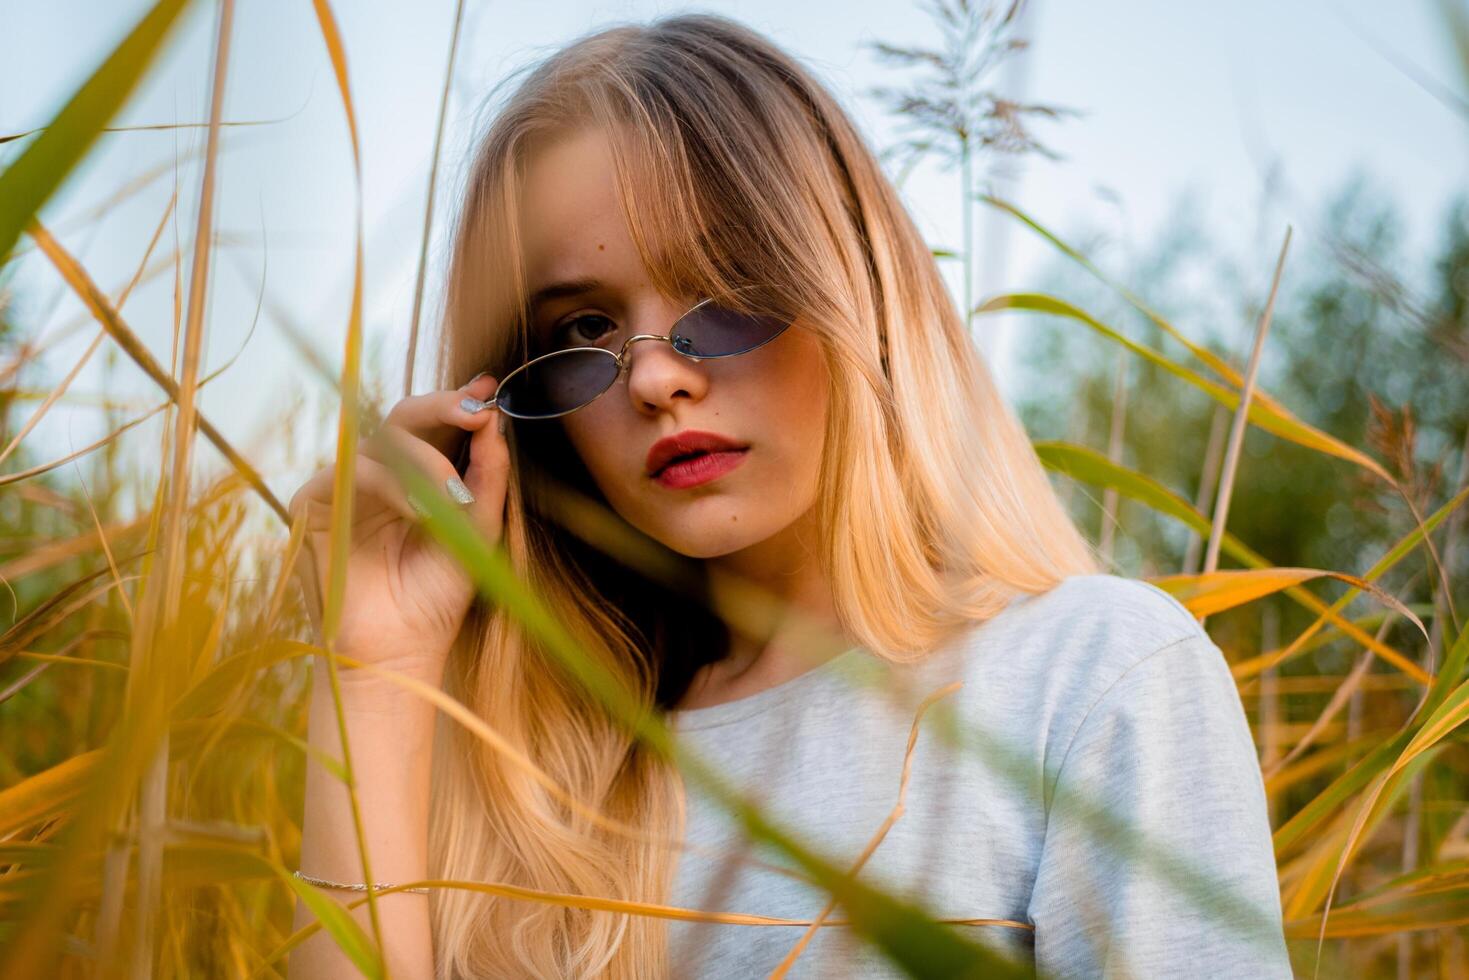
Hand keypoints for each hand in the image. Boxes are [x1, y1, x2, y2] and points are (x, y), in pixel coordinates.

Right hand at [287, 374, 508, 683]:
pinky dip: (391, 485)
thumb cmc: (437, 595)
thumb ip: (488, 475)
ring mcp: (344, 486)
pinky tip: (421, 513)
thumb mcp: (479, 530)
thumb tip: (493, 418)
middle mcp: (378, 474)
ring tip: (455, 499)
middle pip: (401, 417)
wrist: (400, 650)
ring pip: (380, 441)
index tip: (489, 387)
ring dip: (425, 462)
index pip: (432, 425)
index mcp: (416, 476)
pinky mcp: (312, 504)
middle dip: (441, 408)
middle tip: (475, 412)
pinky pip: (350, 471)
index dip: (457, 401)